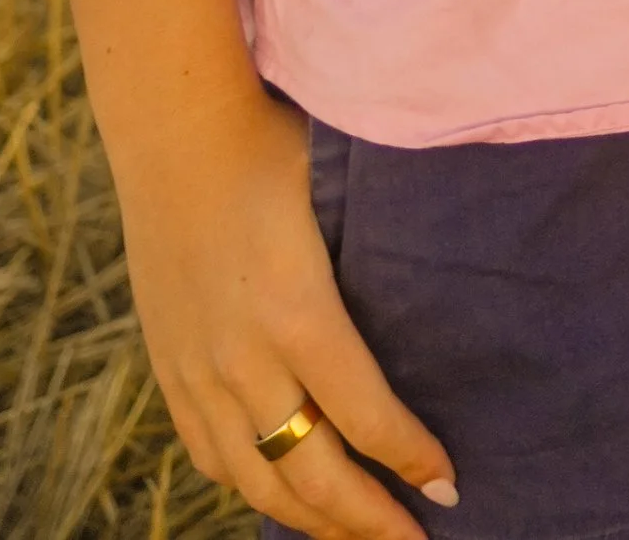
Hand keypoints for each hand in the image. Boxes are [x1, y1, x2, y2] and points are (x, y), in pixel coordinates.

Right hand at [116, 80, 456, 533]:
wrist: (175, 130)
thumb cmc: (274, 147)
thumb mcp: (343, 193)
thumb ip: (387, 249)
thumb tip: (458, 276)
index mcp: (299, 313)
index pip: (367, 417)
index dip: (411, 460)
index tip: (450, 484)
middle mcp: (245, 359)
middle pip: (312, 474)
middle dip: (369, 520)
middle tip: (416, 539)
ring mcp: (200, 372)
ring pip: (259, 480)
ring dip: (313, 520)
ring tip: (357, 535)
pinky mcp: (170, 371)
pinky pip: (211, 456)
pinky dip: (252, 486)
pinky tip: (284, 494)